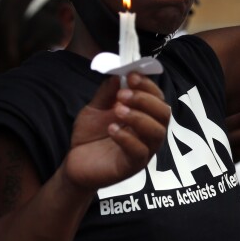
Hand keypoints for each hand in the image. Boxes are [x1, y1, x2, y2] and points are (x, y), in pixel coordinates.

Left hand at [63, 73, 169, 190]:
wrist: (75, 162)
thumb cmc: (91, 135)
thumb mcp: (96, 108)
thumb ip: (107, 93)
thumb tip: (119, 74)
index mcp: (144, 115)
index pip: (157, 97)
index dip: (147, 85)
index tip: (132, 76)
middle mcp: (148, 132)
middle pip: (164, 113)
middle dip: (145, 99)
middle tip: (124, 94)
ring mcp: (144, 150)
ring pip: (157, 132)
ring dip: (139, 117)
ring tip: (118, 110)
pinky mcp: (132, 166)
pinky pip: (140, 152)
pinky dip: (127, 138)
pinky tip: (112, 129)